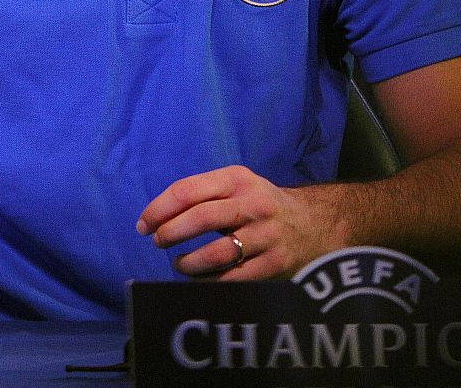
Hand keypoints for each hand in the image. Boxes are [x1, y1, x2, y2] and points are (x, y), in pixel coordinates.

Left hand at [136, 165, 344, 279]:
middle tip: (158, 241)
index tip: (143, 224)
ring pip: (217, 252)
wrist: (316, 224)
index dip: (159, 209)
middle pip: (200, 218)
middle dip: (170, 232)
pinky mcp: (275, 263)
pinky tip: (199, 280)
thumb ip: (203, 195)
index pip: (187, 191)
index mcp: (236, 179)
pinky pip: (234, 278)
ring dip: (189, 262)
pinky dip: (210, 281)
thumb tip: (156, 216)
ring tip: (179, 264)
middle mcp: (252, 204)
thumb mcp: (237, 186)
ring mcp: (266, 234)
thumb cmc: (261, 205)